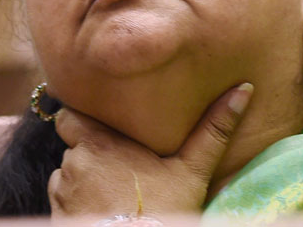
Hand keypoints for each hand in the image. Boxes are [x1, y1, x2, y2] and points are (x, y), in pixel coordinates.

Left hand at [48, 82, 253, 217]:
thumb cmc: (164, 211)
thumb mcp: (193, 170)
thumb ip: (214, 129)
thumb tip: (244, 89)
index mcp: (99, 143)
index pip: (67, 116)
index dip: (80, 119)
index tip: (100, 126)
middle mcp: (73, 163)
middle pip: (72, 147)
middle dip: (89, 153)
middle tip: (118, 163)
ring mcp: (62, 193)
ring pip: (67, 175)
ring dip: (82, 180)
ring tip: (112, 192)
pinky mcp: (58, 217)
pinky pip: (61, 202)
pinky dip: (76, 204)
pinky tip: (103, 211)